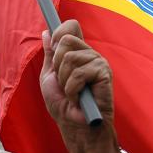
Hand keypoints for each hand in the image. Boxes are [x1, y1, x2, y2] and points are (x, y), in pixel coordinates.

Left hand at [40, 20, 120, 152]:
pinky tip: (78, 97)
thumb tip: (47, 31)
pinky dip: (71, 88)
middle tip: (63, 81)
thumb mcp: (50, 77)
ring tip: (71, 92)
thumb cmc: (64, 105)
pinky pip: (78, 73)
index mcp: (77, 53)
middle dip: (56, 63)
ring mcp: (98, 62)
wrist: (74, 125)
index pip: (71, 26)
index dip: (59, 30)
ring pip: (69, 57)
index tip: (52, 40)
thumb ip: (50, 55)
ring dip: (64, 79)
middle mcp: (90, 54)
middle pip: (66, 38)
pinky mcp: (104, 74)